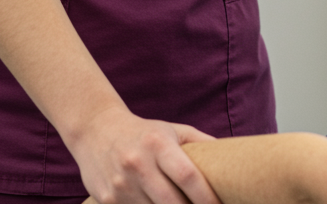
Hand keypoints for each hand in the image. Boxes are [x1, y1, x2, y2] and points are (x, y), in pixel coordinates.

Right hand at [69, 105, 219, 203]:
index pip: (187, 176)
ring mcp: (121, 184)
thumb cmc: (143, 132)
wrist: (96, 130)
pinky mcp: (107, 199)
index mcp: (158, 143)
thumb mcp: (172, 130)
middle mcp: (138, 163)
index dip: (206, 197)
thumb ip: (199, 143)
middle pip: (171, 203)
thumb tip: (231, 158)